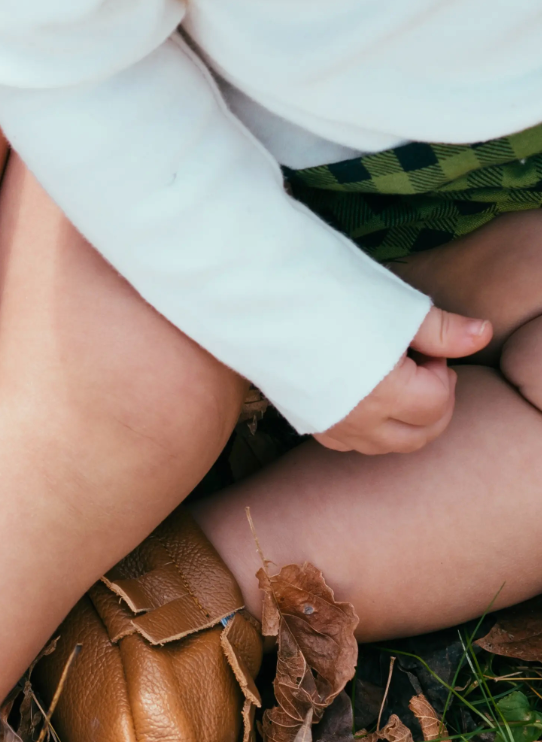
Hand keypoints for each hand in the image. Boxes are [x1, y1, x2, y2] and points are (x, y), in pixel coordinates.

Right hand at [313, 306, 490, 454]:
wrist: (258, 298)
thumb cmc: (327, 295)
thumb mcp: (393, 306)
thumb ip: (442, 330)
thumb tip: (483, 335)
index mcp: (385, 391)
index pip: (439, 405)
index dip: (443, 372)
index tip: (425, 346)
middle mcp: (357, 419)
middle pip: (419, 437)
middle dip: (433, 405)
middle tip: (420, 366)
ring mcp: (329, 425)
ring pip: (386, 446)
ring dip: (404, 421)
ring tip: (394, 379)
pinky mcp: (306, 421)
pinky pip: (350, 443)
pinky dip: (369, 428)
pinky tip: (363, 394)